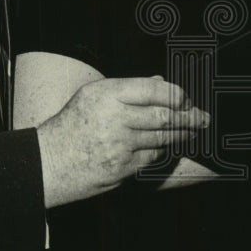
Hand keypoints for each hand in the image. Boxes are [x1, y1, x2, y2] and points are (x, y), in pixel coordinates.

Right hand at [37, 75, 209, 208]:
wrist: (48, 162)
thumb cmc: (72, 125)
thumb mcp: (93, 96)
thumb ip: (129, 89)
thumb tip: (160, 83)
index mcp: (107, 94)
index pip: (154, 90)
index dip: (177, 94)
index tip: (187, 98)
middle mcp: (114, 118)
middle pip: (164, 116)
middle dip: (189, 117)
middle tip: (203, 117)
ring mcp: (119, 145)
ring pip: (162, 138)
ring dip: (181, 135)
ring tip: (193, 130)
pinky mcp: (121, 168)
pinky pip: (151, 158)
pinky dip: (160, 152)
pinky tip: (166, 147)